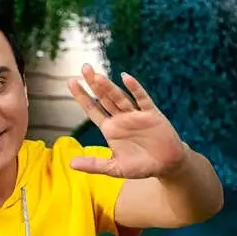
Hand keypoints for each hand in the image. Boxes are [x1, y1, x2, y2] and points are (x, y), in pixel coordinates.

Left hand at [67, 64, 186, 178]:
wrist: (166, 165)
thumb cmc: (140, 166)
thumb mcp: (114, 167)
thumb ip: (94, 164)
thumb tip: (70, 164)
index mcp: (110, 128)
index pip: (93, 109)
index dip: (82, 96)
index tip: (71, 82)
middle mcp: (121, 118)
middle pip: (104, 98)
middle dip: (94, 84)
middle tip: (83, 68)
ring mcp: (136, 114)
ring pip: (120, 97)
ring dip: (109, 87)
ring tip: (97, 76)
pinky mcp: (151, 115)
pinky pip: (142, 99)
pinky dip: (135, 89)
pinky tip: (125, 78)